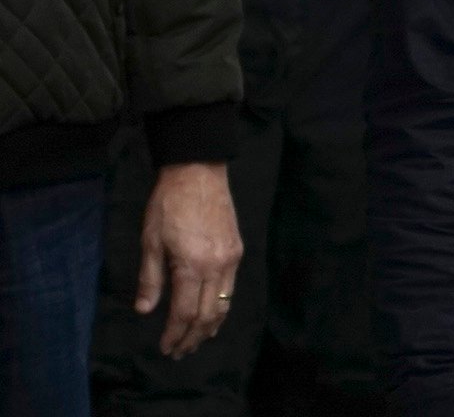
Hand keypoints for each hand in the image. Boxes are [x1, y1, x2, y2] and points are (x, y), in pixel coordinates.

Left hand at [135, 162, 241, 358]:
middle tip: (179, 353)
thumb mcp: (150, 242)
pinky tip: (210, 314)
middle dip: (192, 338)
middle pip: (207, 315)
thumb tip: (144, 310)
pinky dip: (220, 307)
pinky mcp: (237, 250)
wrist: (199, 173)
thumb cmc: (168, 206)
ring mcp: (231, 259)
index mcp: (192, 265)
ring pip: (224, 304)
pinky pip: (230, 288)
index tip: (165, 348)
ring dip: (209, 327)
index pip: (184, 312)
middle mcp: (217, 266)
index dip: (174, 334)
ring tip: (196, 341)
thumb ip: (150, 279)